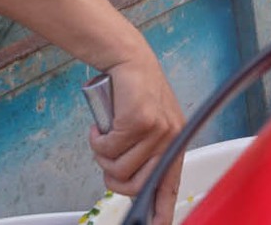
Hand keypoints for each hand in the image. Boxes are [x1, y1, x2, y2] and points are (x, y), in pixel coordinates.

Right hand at [90, 56, 183, 223]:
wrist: (130, 61)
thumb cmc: (135, 95)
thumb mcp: (147, 126)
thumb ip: (143, 154)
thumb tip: (127, 182)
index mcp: (174, 144)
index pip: (170, 187)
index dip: (161, 212)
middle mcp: (170, 139)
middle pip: (134, 185)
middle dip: (111, 178)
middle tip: (106, 155)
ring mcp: (157, 131)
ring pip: (117, 168)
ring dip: (102, 155)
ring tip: (104, 136)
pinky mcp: (140, 121)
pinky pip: (108, 148)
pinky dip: (97, 140)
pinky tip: (101, 126)